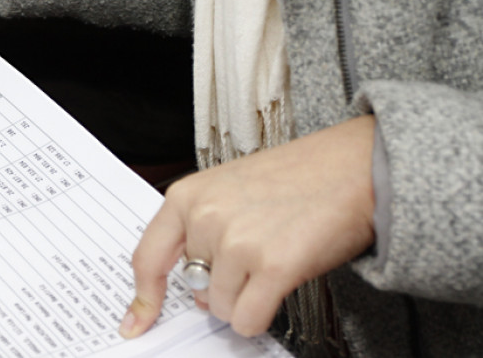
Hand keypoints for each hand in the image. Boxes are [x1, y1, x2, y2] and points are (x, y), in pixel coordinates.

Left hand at [120, 116, 376, 338]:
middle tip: (253, 260)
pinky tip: (277, 290)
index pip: (147, 258)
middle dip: (220, 287)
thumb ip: (201, 231)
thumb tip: (195, 289)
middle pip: (193, 288)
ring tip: (272, 262)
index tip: (136, 322)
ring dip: (245, 300)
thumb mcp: (229, 190)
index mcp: (187, 196)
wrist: (352, 167)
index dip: (143, 298)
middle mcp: (206, 218)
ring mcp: (237, 242)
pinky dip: (259, 318)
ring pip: (221, 307)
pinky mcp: (273, 266)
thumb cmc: (297, 177)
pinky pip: (247, 319)